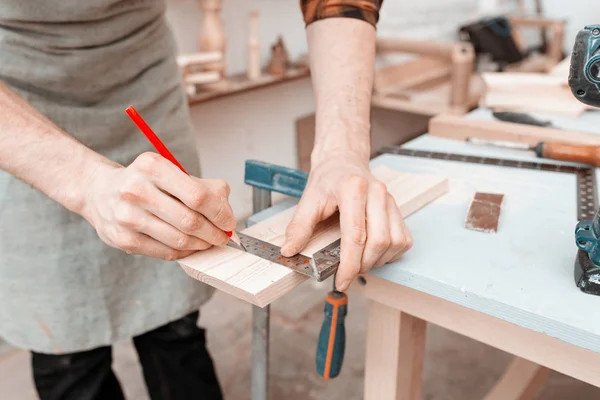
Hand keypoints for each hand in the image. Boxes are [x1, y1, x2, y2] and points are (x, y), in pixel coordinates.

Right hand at [82, 152, 235, 259]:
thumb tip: (228, 213)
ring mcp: (127, 216)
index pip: (198, 196)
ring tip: (209, 241)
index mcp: (153, 166)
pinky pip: (166, 252)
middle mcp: (136, 189)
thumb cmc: (145, 182)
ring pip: (179, 239)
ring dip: (201, 244)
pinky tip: (190, 246)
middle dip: (214, 232)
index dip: (220, 214)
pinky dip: (185, 251)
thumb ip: (205, 187)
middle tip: (223, 236)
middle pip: (190, 220)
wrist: (99, 192)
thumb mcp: (172, 172)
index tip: (229, 222)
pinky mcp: (123, 239)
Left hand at [281, 152, 412, 290]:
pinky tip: (374, 253)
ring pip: (394, 242)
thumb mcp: (308, 200)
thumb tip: (289, 250)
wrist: (343, 160)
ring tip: (359, 261)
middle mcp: (376, 192)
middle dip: (362, 264)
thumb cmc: (327, 180)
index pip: (355, 235)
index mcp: (352, 189)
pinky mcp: (398, 208)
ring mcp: (390, 200)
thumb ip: (299, 227)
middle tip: (347, 271)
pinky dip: (390, 253)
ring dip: (377, 260)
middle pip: (379, 241)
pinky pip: (403, 239)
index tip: (341, 281)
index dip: (349, 264)